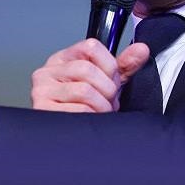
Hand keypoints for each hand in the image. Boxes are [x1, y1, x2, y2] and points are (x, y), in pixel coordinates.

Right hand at [31, 38, 149, 112]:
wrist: (68, 136)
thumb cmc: (85, 106)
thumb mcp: (106, 82)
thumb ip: (124, 65)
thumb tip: (142, 50)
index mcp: (63, 59)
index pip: (91, 47)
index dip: (110, 66)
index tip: (114, 81)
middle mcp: (48, 71)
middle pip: (88, 69)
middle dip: (107, 89)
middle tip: (109, 101)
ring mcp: (42, 90)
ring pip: (84, 90)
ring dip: (101, 105)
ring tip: (101, 111)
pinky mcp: (42, 109)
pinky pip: (77, 110)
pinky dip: (91, 116)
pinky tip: (91, 119)